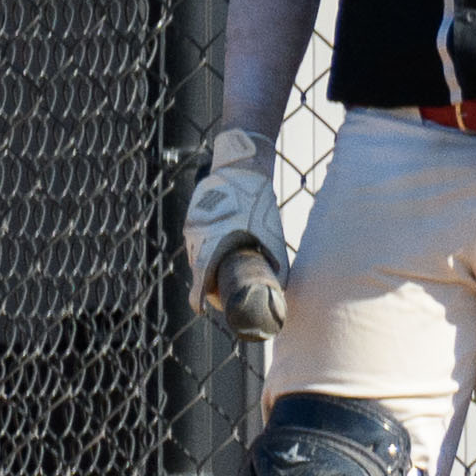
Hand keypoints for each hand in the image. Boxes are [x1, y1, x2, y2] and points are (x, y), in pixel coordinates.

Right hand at [185, 129, 291, 321]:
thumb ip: (275, 260)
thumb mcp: (271, 234)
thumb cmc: (258, 203)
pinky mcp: (193, 216)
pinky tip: (219, 247)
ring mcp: (193, 224)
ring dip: (207, 262)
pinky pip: (196, 238)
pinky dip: (205, 246)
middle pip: (199, 266)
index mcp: (214, 242)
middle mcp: (198, 235)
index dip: (201, 294)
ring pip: (197, 251)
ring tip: (222, 270)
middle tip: (221, 292)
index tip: (201, 307)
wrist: (241, 168)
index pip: (201, 276)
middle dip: (208, 280)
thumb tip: (281, 283)